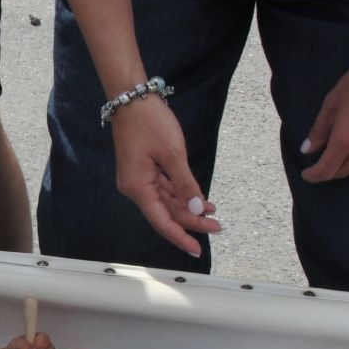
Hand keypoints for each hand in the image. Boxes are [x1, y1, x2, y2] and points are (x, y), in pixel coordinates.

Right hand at [110, 96, 219, 256]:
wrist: (131, 99)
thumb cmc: (149, 122)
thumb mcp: (173, 154)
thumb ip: (186, 185)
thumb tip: (197, 209)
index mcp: (138, 188)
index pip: (162, 221)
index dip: (180, 236)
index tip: (196, 249)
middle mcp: (136, 188)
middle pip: (166, 213)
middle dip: (191, 222)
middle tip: (217, 227)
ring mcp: (139, 180)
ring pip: (166, 202)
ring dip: (188, 209)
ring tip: (213, 214)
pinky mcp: (143, 171)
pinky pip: (164, 190)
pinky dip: (181, 195)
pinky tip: (199, 200)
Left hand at [300, 51, 348, 181]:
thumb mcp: (332, 103)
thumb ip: (319, 130)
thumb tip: (307, 150)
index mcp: (345, 139)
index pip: (326, 171)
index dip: (313, 176)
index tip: (306, 174)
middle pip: (343, 172)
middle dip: (328, 172)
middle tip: (321, 164)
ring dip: (348, 167)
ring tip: (341, 158)